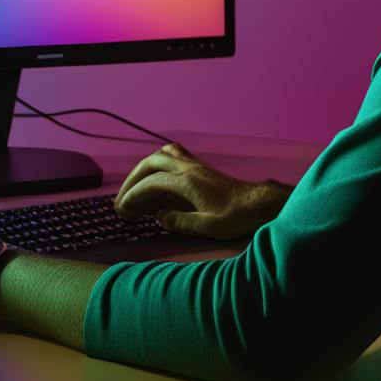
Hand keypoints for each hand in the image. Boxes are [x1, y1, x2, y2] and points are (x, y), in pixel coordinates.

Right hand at [114, 142, 290, 239]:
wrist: (258, 203)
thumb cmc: (235, 217)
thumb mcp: (207, 226)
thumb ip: (179, 222)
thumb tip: (157, 216)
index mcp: (188, 182)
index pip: (152, 183)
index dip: (133, 195)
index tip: (122, 210)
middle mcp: (189, 168)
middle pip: (151, 163)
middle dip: (133, 180)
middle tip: (122, 201)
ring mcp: (195, 165)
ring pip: (162, 154)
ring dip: (144, 169)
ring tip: (134, 190)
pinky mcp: (199, 168)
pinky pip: (173, 156)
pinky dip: (157, 166)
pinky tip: (154, 183)